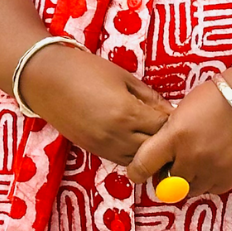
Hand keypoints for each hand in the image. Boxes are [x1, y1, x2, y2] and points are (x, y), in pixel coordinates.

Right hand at [18, 42, 172, 164]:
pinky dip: (132, 152)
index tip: (182, 113)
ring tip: (154, 132)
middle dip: (165, 137)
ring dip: (149, 148)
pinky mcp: (93, 151)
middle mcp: (116, 136)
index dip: (174, 121)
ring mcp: (103, 147)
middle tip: (172, 124)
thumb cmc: (88, 71)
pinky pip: (121, 159)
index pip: (163, 127)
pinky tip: (136, 136)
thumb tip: (169, 109)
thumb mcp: (124, 77)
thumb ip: (148, 96)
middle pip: (153, 148)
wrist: (49, 81)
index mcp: (127, 114)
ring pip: (137, 159)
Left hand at [126, 73, 231, 198]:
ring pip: (188, 190)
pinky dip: (208, 180)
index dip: (137, 170)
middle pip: (167, 183)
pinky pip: (210, 189)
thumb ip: (169, 133)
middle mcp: (191, 157)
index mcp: (175, 135)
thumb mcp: (184, 107)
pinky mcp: (229, 176)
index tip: (139, 170)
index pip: (142, 166)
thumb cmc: (218, 95)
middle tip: (174, 161)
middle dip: (168, 173)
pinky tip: (212, 163)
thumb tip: (161, 152)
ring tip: (196, 160)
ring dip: (188, 179)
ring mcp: (210, 169)